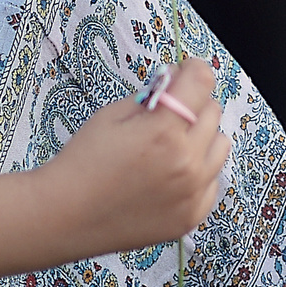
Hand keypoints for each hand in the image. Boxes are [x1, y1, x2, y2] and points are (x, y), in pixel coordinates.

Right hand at [44, 60, 228, 255]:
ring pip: (220, 146)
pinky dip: (199, 172)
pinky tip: (172, 174)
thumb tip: (177, 81)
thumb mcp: (112, 115)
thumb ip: (152, 96)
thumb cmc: (83, 164)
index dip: (193, 69)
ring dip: (201, 138)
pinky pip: (213, 181)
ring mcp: (192, 193)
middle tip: (169, 112)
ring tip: (172, 145)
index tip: (186, 71)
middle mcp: (185, 162)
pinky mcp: (191, 216)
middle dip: (193, 104)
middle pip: (213, 112)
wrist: (65, 216)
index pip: (202, 82)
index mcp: (163, 131)